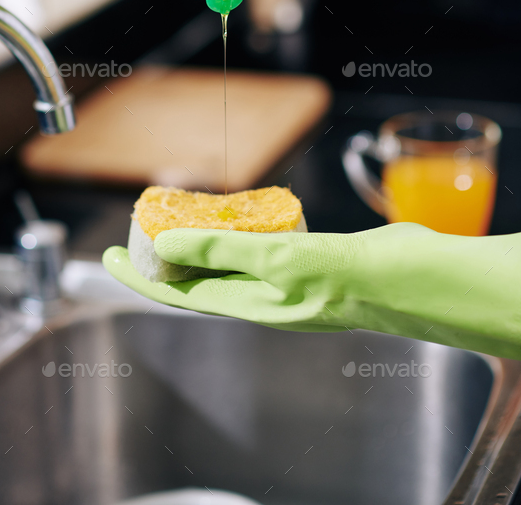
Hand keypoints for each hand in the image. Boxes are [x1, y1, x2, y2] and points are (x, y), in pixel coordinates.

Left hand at [103, 223, 520, 359]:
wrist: (414, 279)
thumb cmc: (352, 280)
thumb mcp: (278, 261)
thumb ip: (222, 252)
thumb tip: (167, 245)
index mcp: (248, 305)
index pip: (175, 293)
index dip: (137, 276)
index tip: (106, 258)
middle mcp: (261, 295)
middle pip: (195, 279)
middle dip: (162, 258)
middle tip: (139, 228)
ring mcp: (283, 278)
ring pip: (225, 262)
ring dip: (197, 243)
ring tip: (177, 218)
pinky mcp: (305, 259)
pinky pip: (256, 247)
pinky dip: (236, 232)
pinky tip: (235, 215)